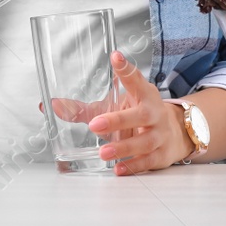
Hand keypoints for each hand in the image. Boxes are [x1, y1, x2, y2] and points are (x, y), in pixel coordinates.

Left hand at [78, 51, 190, 175]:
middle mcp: (153, 112)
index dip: (125, 69)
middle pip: (139, 115)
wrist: (175, 132)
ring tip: (103, 152)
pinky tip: (119, 169)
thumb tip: (50, 106)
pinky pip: (148, 161)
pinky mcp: (162, 154)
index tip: (115, 57)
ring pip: (144, 142)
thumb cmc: (139, 115)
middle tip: (95, 125)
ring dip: (123, 148)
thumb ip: (85, 109)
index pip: (135, 79)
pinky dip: (134, 166)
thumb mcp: (117, 106)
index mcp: (143, 94)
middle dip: (117, 120)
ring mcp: (160, 134)